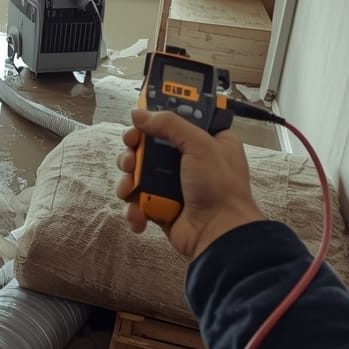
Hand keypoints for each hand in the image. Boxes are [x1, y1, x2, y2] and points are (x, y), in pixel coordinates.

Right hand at [115, 107, 263, 260]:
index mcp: (207, 141)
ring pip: (138, 174)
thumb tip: (138, 114)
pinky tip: (138, 213)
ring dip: (128, 180)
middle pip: (149, 147)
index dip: (156, 118)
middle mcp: (190, 161)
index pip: (176, 121)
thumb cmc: (220, 187)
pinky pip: (138, 201)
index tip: (140, 120)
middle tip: (130, 154)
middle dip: (133, 151)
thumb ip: (169, 124)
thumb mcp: (199, 144)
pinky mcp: (162, 207)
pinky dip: (134, 208)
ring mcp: (174, 186)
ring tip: (130, 188)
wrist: (219, 234)